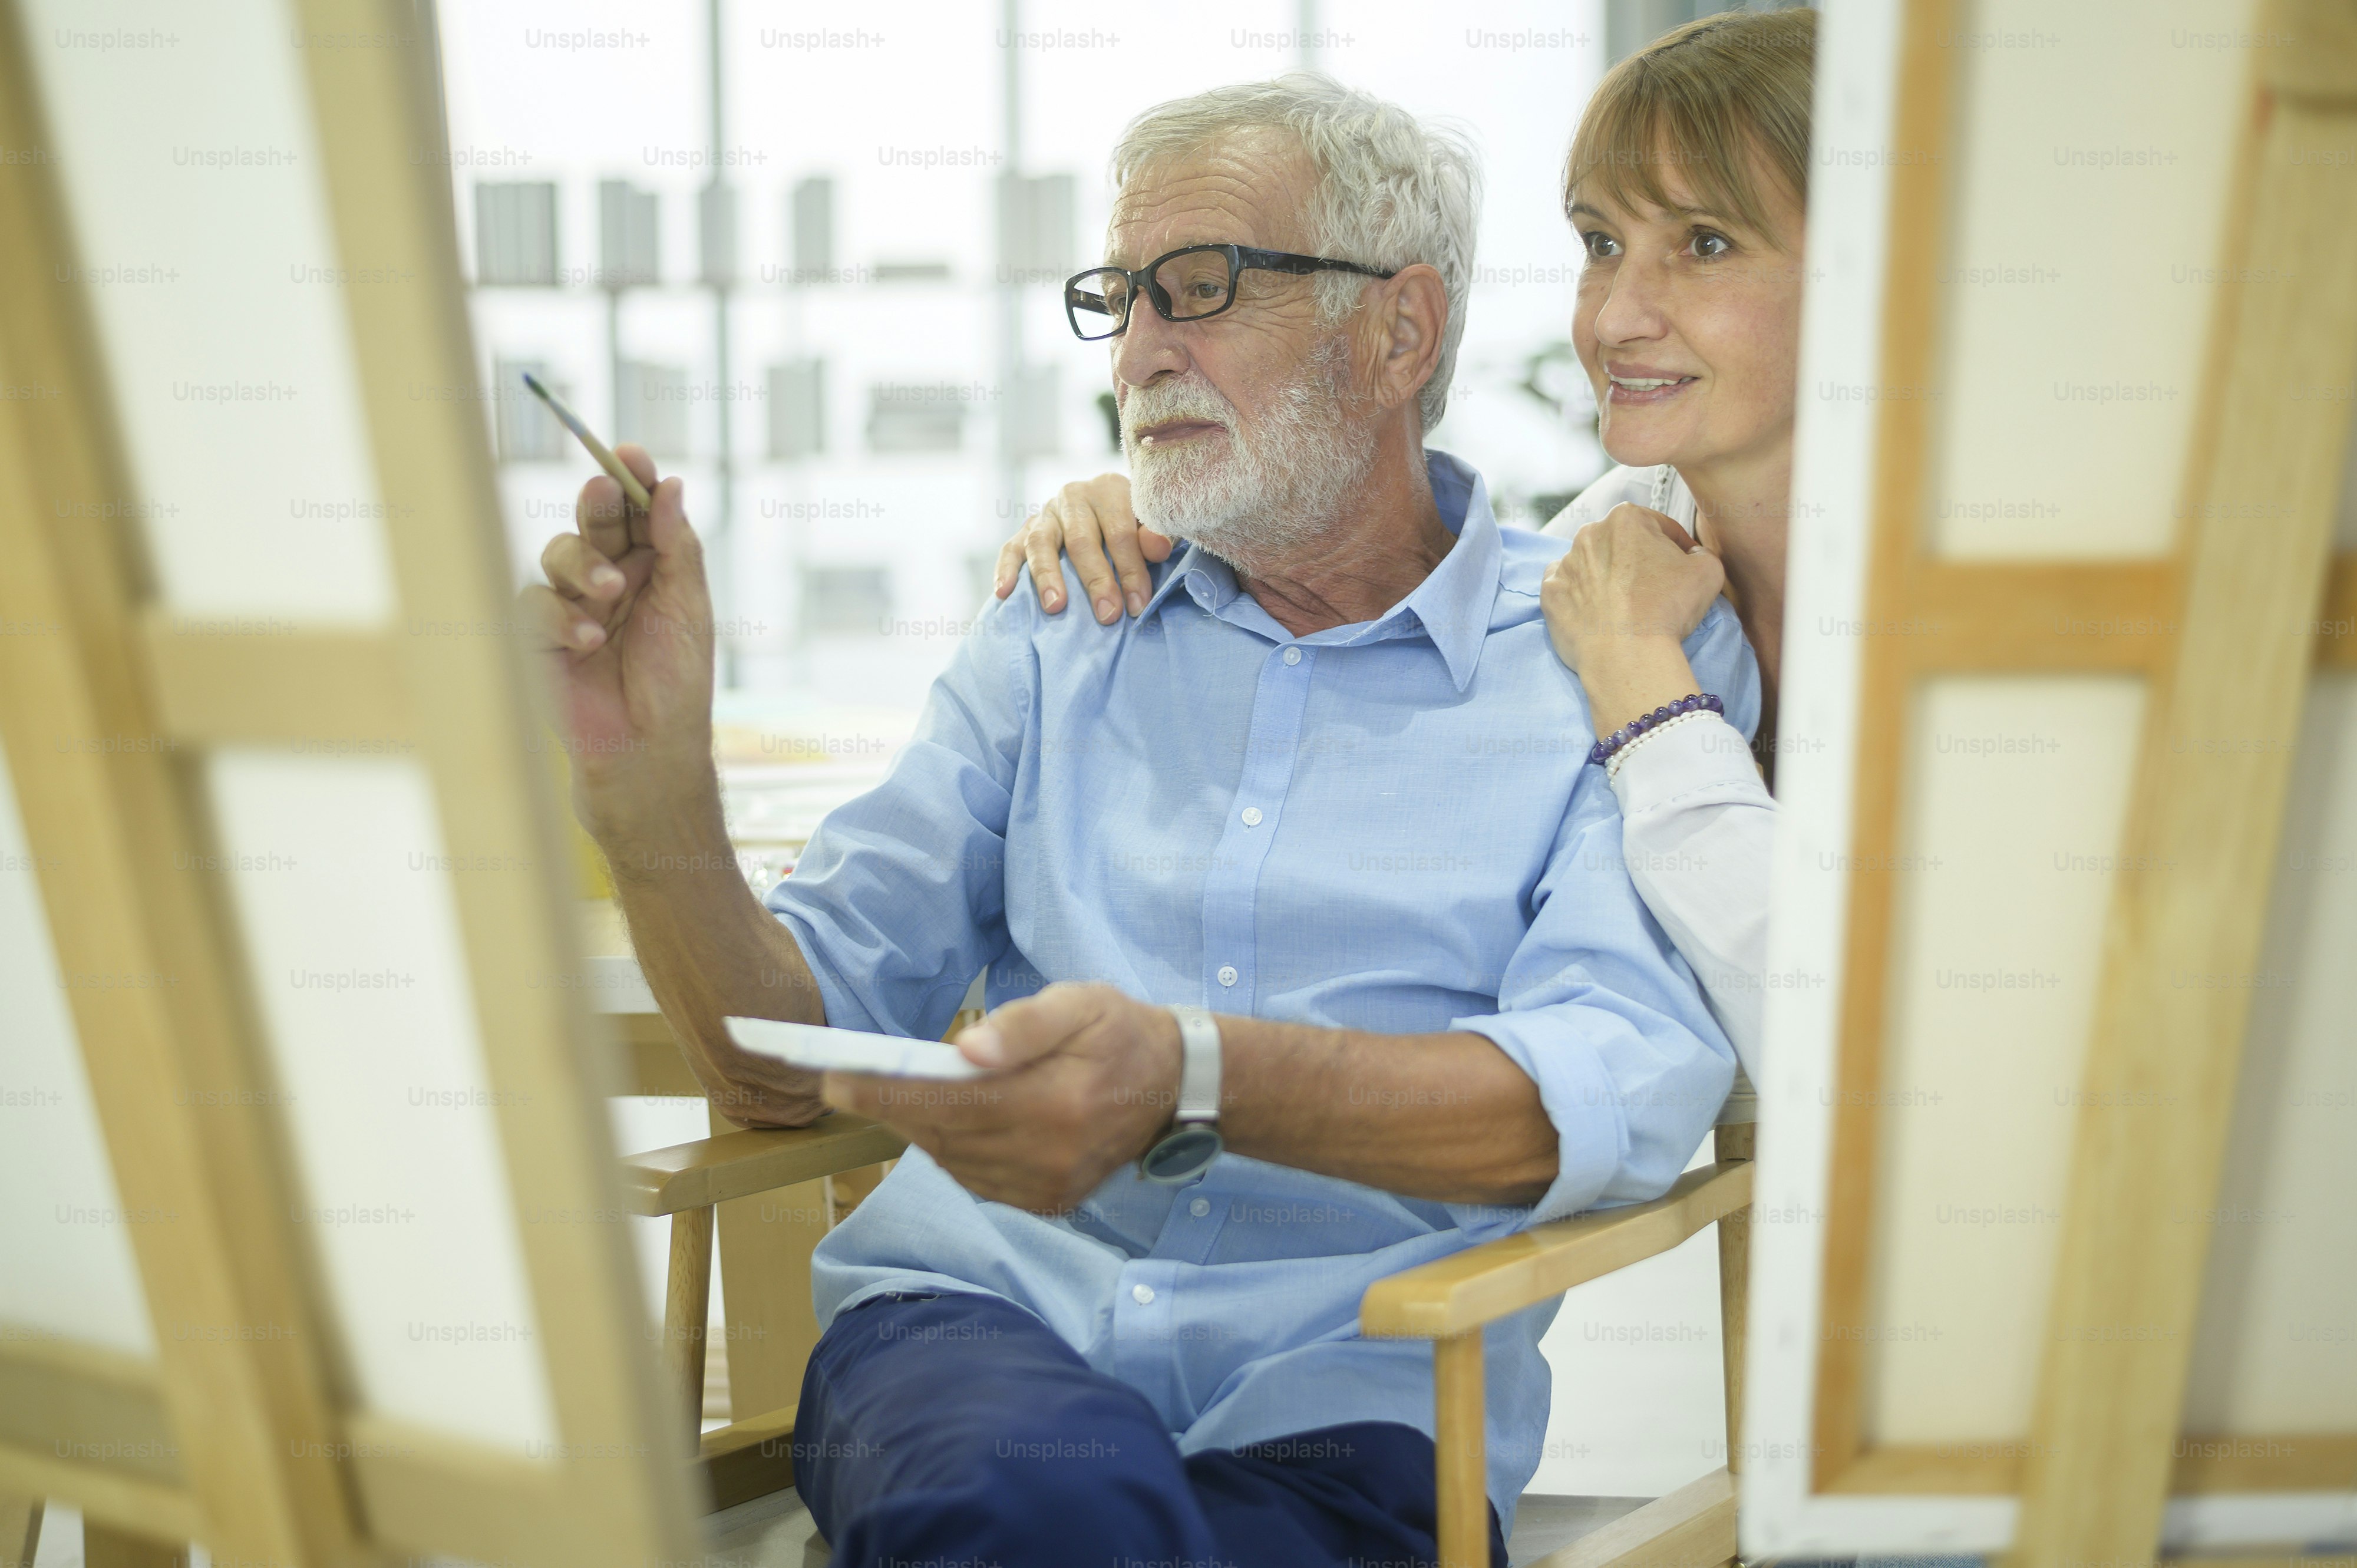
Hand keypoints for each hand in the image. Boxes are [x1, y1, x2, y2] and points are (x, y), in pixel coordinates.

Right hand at [515, 445, 718, 847]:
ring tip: (611, 594)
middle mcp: (607, 579)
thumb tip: (671, 487)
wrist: (649, 754)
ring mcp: (570, 606)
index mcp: (649, 567)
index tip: (630, 454)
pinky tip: (589, 640)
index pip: (635, 510)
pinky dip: (560, 616)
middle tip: (605, 491)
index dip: (631, 480)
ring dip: (582, 565)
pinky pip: (532, 604)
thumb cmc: (676, 687)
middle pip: (592, 520)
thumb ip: (676, 549)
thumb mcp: (690, 610)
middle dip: (598, 503)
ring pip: (556, 553)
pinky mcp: (538, 640)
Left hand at [821, 984, 1182, 1213]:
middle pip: (943, 1134)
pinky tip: (947, 1120)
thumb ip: (1024, 1024)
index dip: (887, 1093)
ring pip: (954, 1161)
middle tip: (846, 1079)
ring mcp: (1048, 1187)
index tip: (835, 1078)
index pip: (950, 1102)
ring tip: (892, 1093)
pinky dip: (950, 1150)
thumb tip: (966, 1049)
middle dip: (889, 1107)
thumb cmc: (1119, 1032)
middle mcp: (1050, 1156)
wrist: (1173, 1088)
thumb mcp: (1081, 1003)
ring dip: (918, 1128)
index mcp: (1058, 1102)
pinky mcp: (1048, 1203)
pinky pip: (975, 1179)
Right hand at [992, 473, 1172, 623]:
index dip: (1130, 569)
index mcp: (1109, 489)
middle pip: (1081, 539)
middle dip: (1096, 580)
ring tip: (1056, 608)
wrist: (1107, 509)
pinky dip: (1005, 569)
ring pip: (1041, 542)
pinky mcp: (1025, 529)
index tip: (1137, 605)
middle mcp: (1074, 495)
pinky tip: (1003, 592)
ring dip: (1048, 577)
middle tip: (1108, 615)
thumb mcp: (1153, 527)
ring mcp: (1046, 512)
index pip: (1120, 532)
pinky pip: (1010, 548)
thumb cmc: (1137, 527)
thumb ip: (1157, 536)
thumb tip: (1157, 548)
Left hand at [1540, 503, 1725, 672]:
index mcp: (1627, 518)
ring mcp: (1565, 563)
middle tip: (1654, 589)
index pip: (1659, 527)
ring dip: (1608, 578)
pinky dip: (1580, 596)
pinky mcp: (1550, 593)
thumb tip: (1691, 555)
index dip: (1677, 546)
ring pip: (1592, 565)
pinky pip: (1568, 588)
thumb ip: (1702, 553)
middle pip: (1622, 544)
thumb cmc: (1669, 609)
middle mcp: (1590, 533)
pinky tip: (1597, 612)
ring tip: (1624, 605)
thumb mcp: (1708, 571)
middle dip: (1638, 560)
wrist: (1627, 656)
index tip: (1683, 565)